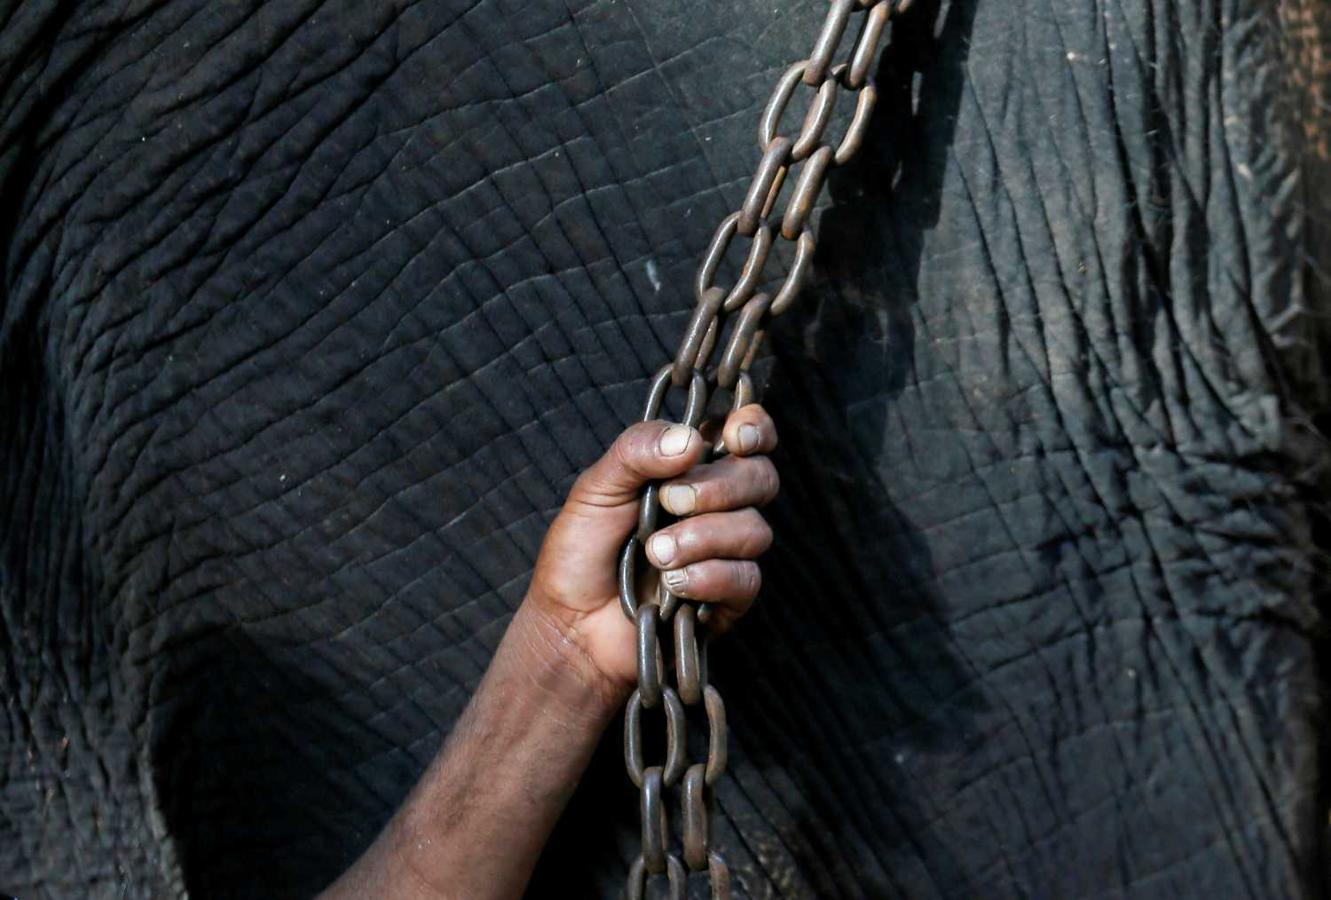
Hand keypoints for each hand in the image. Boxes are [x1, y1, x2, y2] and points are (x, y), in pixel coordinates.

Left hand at [525, 404, 779, 698]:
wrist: (570, 622)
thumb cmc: (581, 550)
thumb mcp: (597, 488)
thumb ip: (637, 451)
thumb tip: (691, 439)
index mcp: (690, 468)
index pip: (746, 436)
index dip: (754, 428)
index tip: (737, 435)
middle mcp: (718, 506)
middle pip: (761, 479)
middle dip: (718, 487)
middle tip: (668, 502)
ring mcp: (726, 552)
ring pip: (755, 530)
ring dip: (702, 538)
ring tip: (655, 554)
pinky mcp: (728, 598)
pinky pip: (746, 578)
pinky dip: (708, 576)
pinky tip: (673, 584)